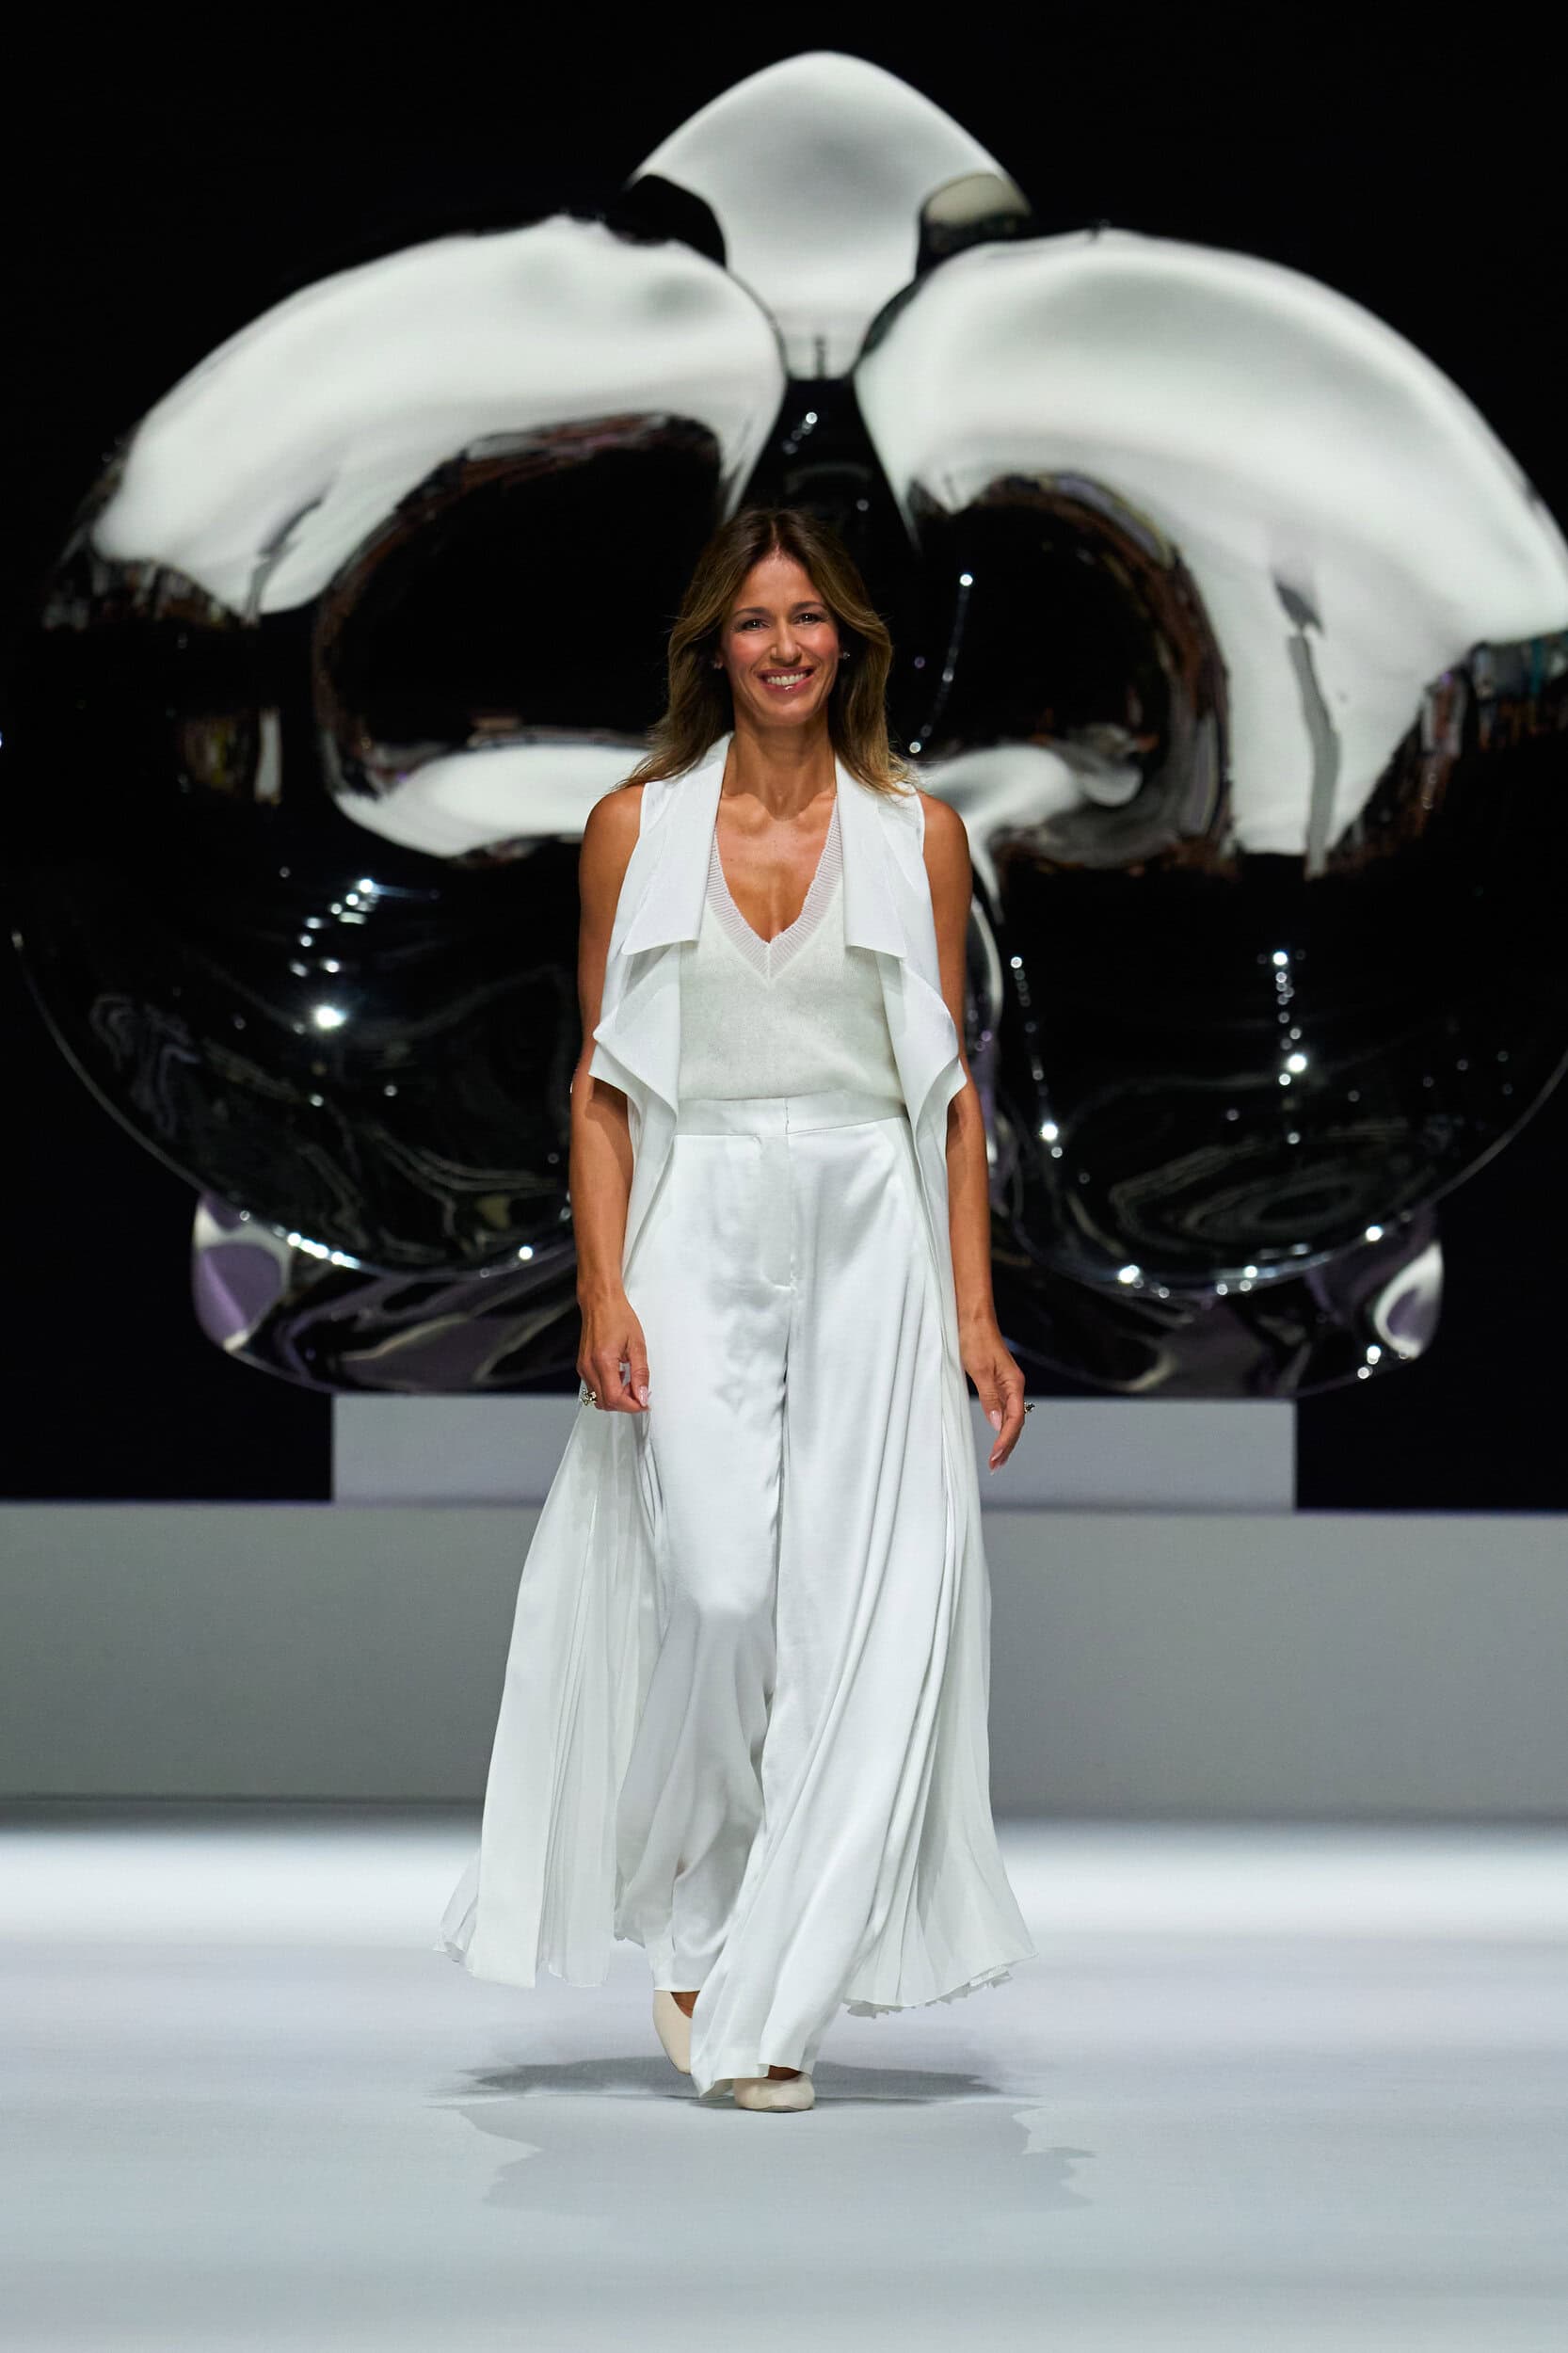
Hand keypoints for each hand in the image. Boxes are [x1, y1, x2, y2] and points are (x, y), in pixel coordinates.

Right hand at [577, 1296, 649, 1412]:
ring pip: (598, 1398)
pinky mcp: (582, 1366)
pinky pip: (594, 1388)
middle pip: (605, 1403)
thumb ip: (640, 1373)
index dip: (632, 1405)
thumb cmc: (617, 1316)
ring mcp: (583, 1367)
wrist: (601, 1302)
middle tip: (640, 1392)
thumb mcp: (637, 1345)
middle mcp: (589, 1367)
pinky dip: (608, 1389)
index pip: (615, 1398)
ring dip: (616, 1397)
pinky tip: (619, 1378)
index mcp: (603, 1361)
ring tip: (630, 1383)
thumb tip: (642, 1394)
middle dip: (625, 1403)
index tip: (644, 1402)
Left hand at [961, 1321, 1027, 1470]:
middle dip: (1007, 1446)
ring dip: (1005, 1438)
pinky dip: (1000, 1424)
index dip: (1005, 1442)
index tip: (996, 1458)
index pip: (1014, 1420)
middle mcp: (1013, 1385)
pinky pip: (1003, 1408)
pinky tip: (996, 1433)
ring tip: (997, 1457)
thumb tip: (996, 1423)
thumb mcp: (978, 1369)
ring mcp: (1005, 1383)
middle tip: (996, 1466)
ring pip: (1010, 1417)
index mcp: (1013, 1383)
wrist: (973, 1316)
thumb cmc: (975, 1337)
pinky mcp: (996, 1380)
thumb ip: (989, 1397)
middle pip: (1015, 1422)